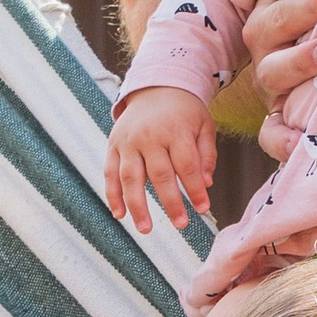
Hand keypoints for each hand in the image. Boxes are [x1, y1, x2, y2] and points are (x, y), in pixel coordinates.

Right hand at [106, 88, 216, 234]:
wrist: (156, 87)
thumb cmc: (185, 112)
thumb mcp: (204, 126)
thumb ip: (206, 154)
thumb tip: (206, 184)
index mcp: (175, 130)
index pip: (186, 165)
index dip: (195, 189)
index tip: (203, 209)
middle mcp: (149, 136)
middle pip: (159, 175)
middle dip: (171, 203)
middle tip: (181, 225)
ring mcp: (128, 141)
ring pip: (131, 177)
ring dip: (137, 206)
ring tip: (145, 229)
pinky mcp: (113, 145)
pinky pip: (110, 173)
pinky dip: (113, 195)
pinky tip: (120, 214)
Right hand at [238, 0, 316, 163]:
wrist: (316, 45)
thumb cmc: (313, 8)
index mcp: (268, 19)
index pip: (277, 10)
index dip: (307, 4)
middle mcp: (267, 54)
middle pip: (274, 38)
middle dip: (307, 27)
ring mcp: (274, 88)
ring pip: (274, 79)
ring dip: (300, 69)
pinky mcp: (281, 118)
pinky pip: (272, 133)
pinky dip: (282, 141)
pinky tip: (301, 144)